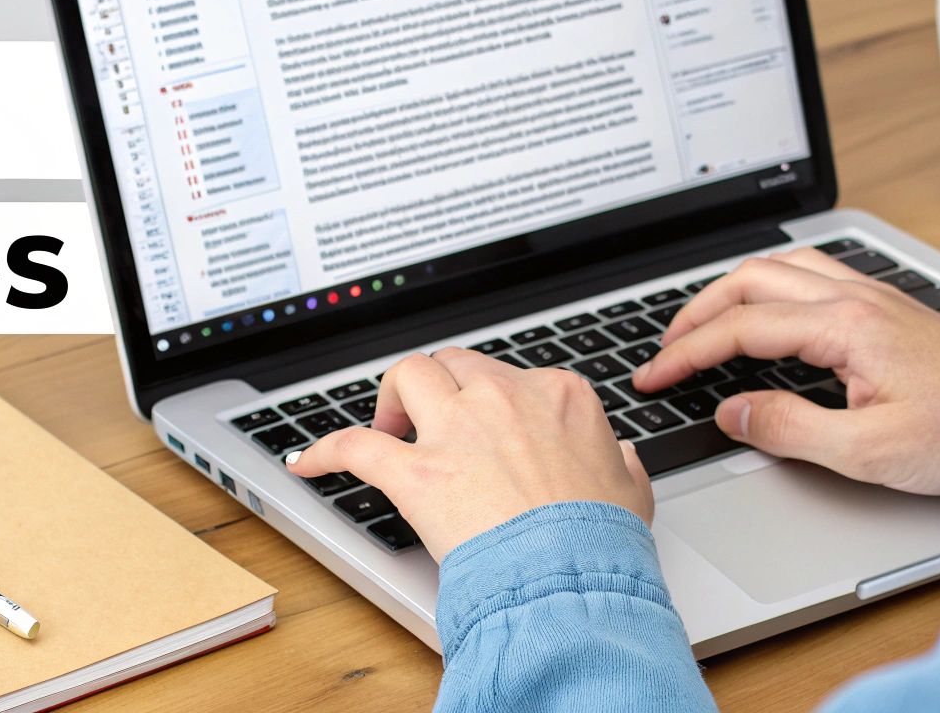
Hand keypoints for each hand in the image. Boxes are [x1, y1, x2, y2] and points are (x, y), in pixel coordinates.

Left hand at [284, 348, 652, 559]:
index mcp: (557, 396)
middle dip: (439, 386)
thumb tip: (619, 456)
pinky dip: (325, 450)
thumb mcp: (630, 490)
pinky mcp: (416, 470)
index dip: (490, 398)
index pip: (510, 375)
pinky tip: (309, 462)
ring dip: (393, 396)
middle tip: (432, 420)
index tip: (483, 422)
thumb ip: (619, 462)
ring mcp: (456, 430)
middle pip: (454, 364)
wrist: (575, 576)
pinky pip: (354, 445)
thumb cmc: (601, 539)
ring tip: (388, 425)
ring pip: (408, 375)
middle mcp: (502, 398)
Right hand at [636, 247, 939, 493]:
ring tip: (702, 325)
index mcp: (843, 326)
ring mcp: (871, 297)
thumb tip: (733, 412)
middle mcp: (853, 298)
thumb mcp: (869, 452)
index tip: (652, 376)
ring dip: (729, 292)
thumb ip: (790, 430)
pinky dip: (766, 288)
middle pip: (749, 279)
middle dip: (695, 313)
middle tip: (666, 349)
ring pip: (779, 268)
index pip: (739, 328)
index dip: (685, 353)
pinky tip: (765, 314)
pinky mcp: (886, 308)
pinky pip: (808, 275)